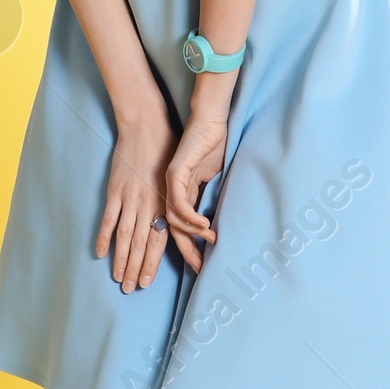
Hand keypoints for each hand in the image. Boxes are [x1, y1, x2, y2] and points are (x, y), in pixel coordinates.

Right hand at [97, 105, 196, 291]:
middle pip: (142, 244)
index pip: (162, 240)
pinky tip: (101, 254)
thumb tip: (183, 223)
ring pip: (126, 236)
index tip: (150, 282)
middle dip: (137, 269)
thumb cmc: (168, 149)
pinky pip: (109, 218)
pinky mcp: (116, 189)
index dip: (155, 263)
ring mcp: (131, 198)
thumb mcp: (179, 177)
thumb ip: (177, 201)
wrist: (146, 126)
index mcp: (166, 202)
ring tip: (118, 279)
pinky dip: (105, 237)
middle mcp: (150, 204)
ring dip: (122, 260)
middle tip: (131, 289)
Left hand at [164, 87, 228, 257]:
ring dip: (192, 235)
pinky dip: (191, 218)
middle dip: (186, 251)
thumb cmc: (214, 143)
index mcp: (180, 193)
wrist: (209, 120)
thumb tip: (219, 219)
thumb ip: (210, 197)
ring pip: (173, 220)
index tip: (202, 264)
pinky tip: (205, 226)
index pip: (180, 227)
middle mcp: (171, 191)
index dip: (190, 247)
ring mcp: (170, 183)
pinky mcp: (175, 174)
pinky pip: (179, 204)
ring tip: (210, 242)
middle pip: (173, 229)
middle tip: (200, 268)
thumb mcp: (213, 177)